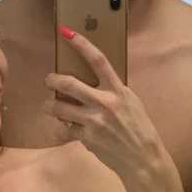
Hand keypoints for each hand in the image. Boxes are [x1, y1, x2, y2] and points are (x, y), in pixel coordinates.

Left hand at [42, 27, 166, 177]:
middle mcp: (105, 103)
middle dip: (52, 80)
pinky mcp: (86, 138)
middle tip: (48, 80)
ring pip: (59, 107)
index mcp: (119, 90)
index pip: (98, 60)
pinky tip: (66, 128)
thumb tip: (92, 83)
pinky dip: (63, 127)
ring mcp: (94, 121)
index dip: (81, 44)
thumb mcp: (131, 103)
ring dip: (49, 105)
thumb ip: (113, 92)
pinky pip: (65, 128)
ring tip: (49, 106)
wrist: (143, 158)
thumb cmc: (139, 129)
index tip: (67, 32)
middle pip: (69, 83)